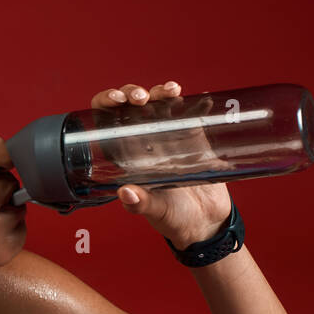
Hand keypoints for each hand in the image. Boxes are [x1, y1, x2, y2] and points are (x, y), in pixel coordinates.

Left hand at [90, 81, 233, 249]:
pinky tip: (201, 99)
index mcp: (126, 156)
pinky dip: (196, 102)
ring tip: (170, 92)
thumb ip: (141, 204)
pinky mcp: (194, 136)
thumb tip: (125, 193)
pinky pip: (191, 112)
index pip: (107, 121)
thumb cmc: (174, 218)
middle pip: (132, 105)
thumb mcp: (155, 211)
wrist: (206, 222)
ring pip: (159, 103)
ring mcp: (169, 136)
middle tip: (142, 98)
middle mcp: (144, 142)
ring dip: (161, 91)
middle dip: (133, 92)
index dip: (107, 104)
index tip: (116, 100)